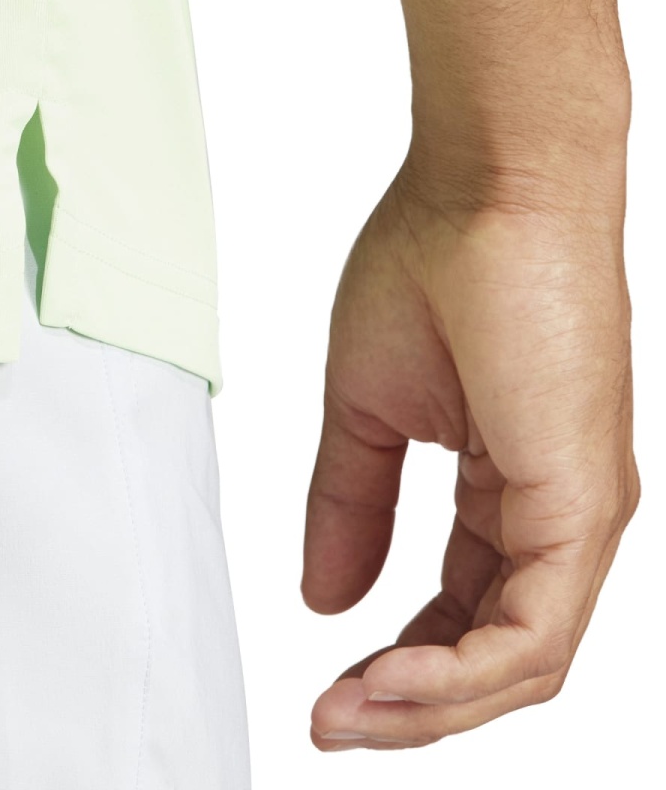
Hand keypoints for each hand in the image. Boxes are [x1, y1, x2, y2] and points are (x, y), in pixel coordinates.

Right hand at [304, 161, 638, 750]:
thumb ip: (350, 505)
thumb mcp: (366, 410)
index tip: (328, 685)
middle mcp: (560, 515)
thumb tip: (324, 597)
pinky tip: (387, 677)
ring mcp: (580, 514)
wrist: (488, 185)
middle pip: (497, 658)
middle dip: (408, 705)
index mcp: (511, 489)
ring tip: (347, 712)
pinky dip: (458, 671)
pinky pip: (534, 631)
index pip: (464, 612)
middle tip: (330, 723)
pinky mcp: (583, 503)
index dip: (397, 664)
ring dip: (429, 705)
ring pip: (522, 664)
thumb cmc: (432, 265)